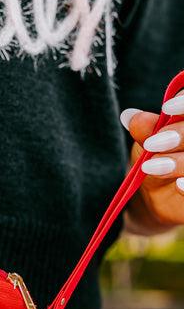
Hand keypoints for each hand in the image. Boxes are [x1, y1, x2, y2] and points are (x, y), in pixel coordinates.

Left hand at [120, 89, 183, 235]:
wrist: (159, 200)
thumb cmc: (155, 164)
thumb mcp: (147, 148)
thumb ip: (144, 132)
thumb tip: (130, 116)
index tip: (167, 109)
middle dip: (179, 134)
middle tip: (151, 144)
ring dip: (179, 161)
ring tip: (151, 166)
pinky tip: (179, 185)